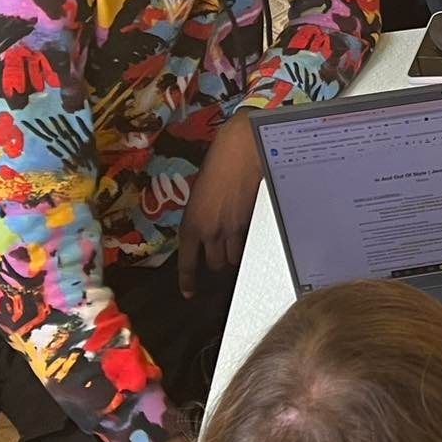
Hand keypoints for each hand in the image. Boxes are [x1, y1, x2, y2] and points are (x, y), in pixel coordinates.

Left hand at [179, 114, 260, 297]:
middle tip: (220, 252)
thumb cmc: (217, 162)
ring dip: (234, 254)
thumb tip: (212, 227)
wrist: (242, 148)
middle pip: (214, 264)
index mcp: (191, 223)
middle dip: (217, 261)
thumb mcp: (202, 192)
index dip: (188, 281)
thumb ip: (203, 214)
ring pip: (234, 258)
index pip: (187, 262)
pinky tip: (252, 237)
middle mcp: (211, 232)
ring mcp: (234, 229)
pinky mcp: (254, 222)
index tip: (189, 293)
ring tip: (237, 242)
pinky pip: (250, 244)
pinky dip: (249, 244)